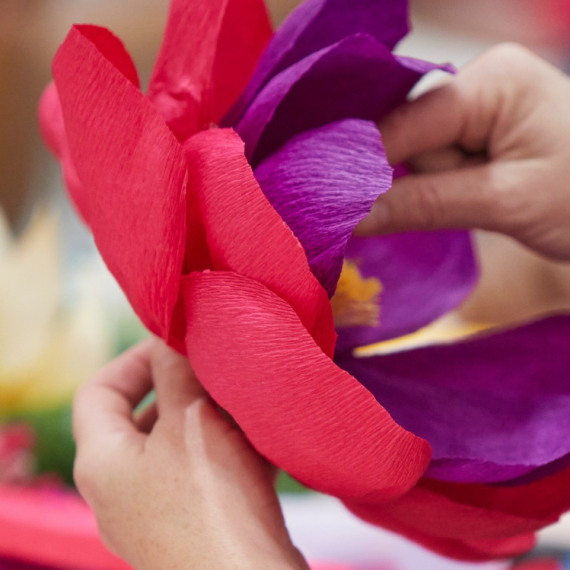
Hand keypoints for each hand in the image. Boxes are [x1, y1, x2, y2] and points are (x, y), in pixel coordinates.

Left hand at [73, 339, 307, 569]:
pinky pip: (200, 472)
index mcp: (101, 462)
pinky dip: (225, 449)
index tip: (174, 343)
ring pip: (177, 445)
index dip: (133, 358)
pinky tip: (262, 440)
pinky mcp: (189, 529)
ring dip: (210, 417)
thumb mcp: (192, 419)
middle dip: (180, 387)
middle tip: (216, 369)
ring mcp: (152, 515)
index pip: (98, 391)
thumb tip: (169, 337)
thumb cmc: (213, 500)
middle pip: (140, 418)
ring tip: (246, 400)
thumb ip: (176, 370)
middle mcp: (118, 491)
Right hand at [357, 43, 569, 260]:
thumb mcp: (507, 202)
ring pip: (418, 153)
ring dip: (429, 188)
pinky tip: (463, 199)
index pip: (406, 121)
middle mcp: (479, 82)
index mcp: (490, 80)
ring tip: (480, 203)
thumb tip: (352, 216)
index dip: (368, 163)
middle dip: (410, 178)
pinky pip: (435, 162)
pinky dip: (435, 188)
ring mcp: (479, 108)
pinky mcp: (480, 135)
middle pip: (406, 135)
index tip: (334, 204)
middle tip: (444, 210)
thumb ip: (424, 204)